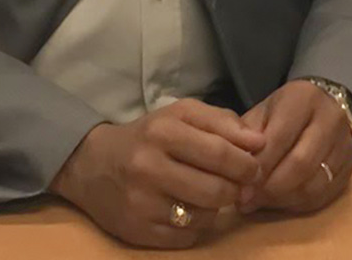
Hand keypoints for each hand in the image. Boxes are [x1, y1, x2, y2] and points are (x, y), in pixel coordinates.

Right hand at [51, 99, 265, 248]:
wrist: (92, 164)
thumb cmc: (148, 135)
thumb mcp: (181, 115)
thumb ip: (222, 122)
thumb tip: (259, 143)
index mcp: (163, 130)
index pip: (220, 152)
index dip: (246, 164)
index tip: (255, 167)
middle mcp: (149, 166)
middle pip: (216, 189)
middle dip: (238, 190)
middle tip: (241, 186)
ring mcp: (142, 202)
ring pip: (204, 216)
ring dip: (217, 207)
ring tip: (212, 194)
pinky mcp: (138, 231)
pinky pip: (187, 236)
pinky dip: (197, 225)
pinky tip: (189, 208)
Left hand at [236, 80, 351, 214]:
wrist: (324, 106)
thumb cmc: (285, 110)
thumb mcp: (264, 111)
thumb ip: (247, 134)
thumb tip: (234, 166)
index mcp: (304, 98)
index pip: (280, 137)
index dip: (259, 164)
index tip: (239, 184)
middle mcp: (330, 120)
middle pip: (300, 164)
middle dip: (270, 187)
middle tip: (247, 199)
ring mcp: (345, 146)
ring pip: (313, 185)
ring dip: (282, 199)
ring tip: (259, 203)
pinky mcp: (350, 170)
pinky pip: (323, 197)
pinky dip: (297, 205)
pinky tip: (278, 203)